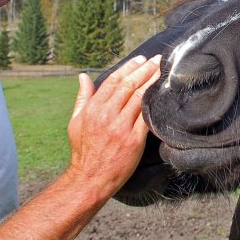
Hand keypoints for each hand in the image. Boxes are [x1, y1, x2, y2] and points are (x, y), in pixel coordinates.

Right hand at [65, 55, 161, 199]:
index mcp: (93, 109)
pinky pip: (147, 118)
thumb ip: (82, 97)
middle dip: (145, 70)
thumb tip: (83, 76)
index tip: (140, 59)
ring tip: (163, 72)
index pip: (113, 81)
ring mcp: (121, 127)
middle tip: (157, 60)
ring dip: (153, 82)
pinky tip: (164, 96)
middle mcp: (107, 115)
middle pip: (129, 86)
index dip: (128, 67)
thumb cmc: (83, 151)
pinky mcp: (133, 140)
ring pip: (140, 98)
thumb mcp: (76, 122)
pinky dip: (155, 104)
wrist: (89, 179)